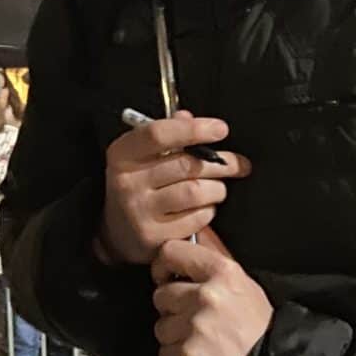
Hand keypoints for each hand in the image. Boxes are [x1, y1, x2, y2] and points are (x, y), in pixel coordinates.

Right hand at [98, 111, 249, 264]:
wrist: (118, 232)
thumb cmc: (138, 185)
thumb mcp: (140, 156)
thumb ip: (166, 135)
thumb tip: (189, 117)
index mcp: (122, 155)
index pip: (159, 134)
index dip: (193, 129)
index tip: (220, 128)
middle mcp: (127, 182)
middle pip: (186, 164)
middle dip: (220, 163)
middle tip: (237, 163)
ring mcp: (140, 212)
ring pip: (196, 192)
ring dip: (216, 188)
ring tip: (216, 187)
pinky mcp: (155, 237)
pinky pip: (197, 218)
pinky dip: (208, 210)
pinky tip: (202, 208)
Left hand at [152, 238, 272, 355]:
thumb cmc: (260, 331)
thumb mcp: (245, 285)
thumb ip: (216, 256)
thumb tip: (198, 230)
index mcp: (223, 272)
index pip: (171, 252)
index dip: (163, 265)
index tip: (166, 277)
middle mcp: (206, 296)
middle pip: (161, 294)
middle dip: (173, 309)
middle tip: (196, 321)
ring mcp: (194, 326)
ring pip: (161, 326)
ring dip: (175, 336)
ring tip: (201, 343)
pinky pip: (165, 353)